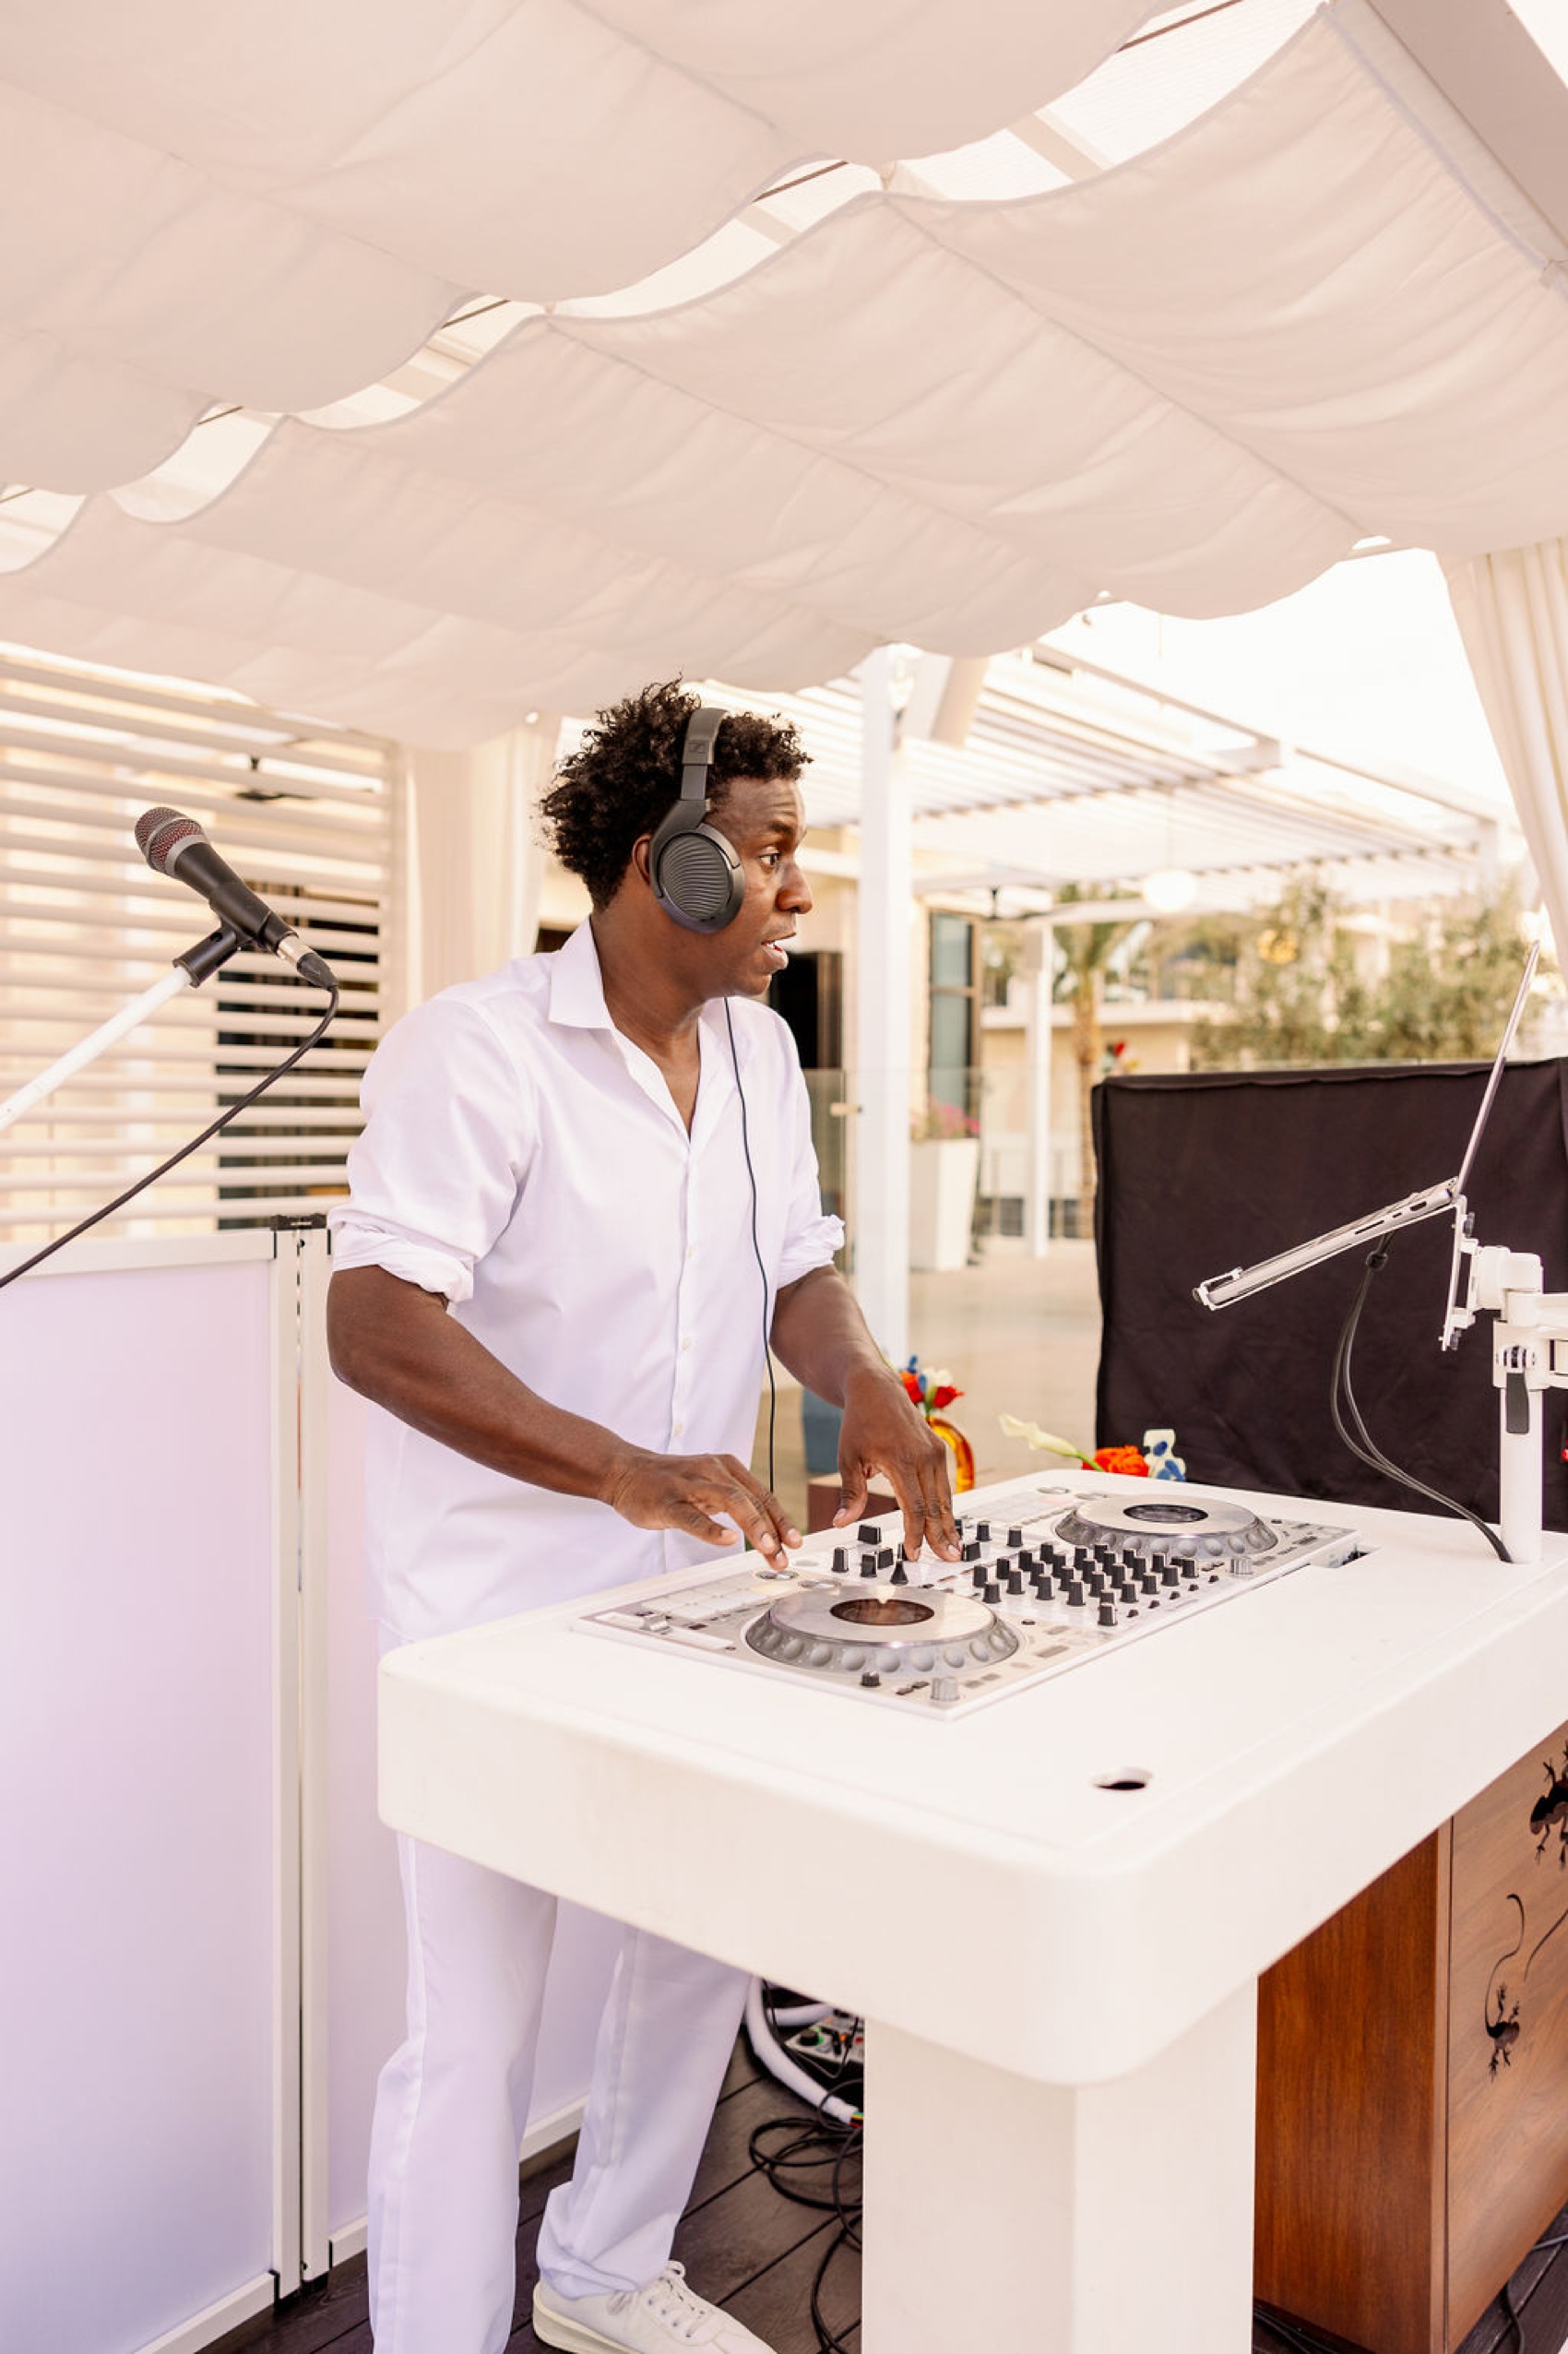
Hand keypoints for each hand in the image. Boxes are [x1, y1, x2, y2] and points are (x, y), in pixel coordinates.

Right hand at [603, 1449, 799, 1561]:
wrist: (626, 1470)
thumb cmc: (671, 1482)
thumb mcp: (709, 1485)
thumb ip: (735, 1501)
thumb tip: (767, 1529)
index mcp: (726, 1467)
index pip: (762, 1495)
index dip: (781, 1520)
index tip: (795, 1543)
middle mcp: (712, 1471)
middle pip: (751, 1499)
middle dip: (772, 1529)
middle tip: (784, 1555)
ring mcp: (689, 1485)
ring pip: (730, 1502)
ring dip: (753, 1525)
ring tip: (766, 1548)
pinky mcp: (668, 1501)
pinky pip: (693, 1516)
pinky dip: (712, 1529)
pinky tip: (727, 1540)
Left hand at [833, 1366, 960, 1562]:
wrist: (876, 1389)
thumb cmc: (859, 1424)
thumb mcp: (848, 1458)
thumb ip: (850, 1494)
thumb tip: (841, 1523)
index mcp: (901, 1460)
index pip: (914, 1506)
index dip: (915, 1533)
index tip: (914, 1554)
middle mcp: (924, 1456)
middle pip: (935, 1505)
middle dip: (942, 1535)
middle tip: (950, 1559)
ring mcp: (935, 1451)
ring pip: (944, 1496)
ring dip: (948, 1523)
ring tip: (954, 1548)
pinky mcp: (939, 1449)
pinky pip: (944, 1484)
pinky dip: (946, 1505)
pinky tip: (948, 1523)